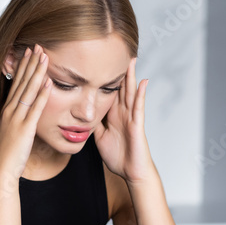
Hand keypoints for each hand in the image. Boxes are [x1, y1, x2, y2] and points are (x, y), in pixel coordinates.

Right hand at [0, 45, 52, 181]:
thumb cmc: (6, 154)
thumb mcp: (11, 132)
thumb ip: (17, 120)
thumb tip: (22, 113)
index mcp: (8, 111)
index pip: (16, 83)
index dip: (23, 67)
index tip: (28, 52)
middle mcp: (10, 111)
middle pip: (21, 82)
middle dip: (30, 63)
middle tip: (37, 45)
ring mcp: (17, 119)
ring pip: (28, 90)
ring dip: (37, 72)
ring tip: (44, 56)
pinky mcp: (24, 129)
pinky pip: (35, 108)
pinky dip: (42, 94)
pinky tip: (48, 82)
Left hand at [94, 57, 153, 182]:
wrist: (131, 173)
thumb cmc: (118, 157)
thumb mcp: (100, 137)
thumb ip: (94, 124)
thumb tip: (82, 115)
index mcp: (113, 115)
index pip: (108, 92)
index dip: (104, 77)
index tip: (98, 62)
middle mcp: (123, 113)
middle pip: (120, 87)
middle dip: (118, 70)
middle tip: (117, 51)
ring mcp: (131, 117)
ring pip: (130, 92)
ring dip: (131, 76)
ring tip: (132, 59)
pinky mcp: (137, 125)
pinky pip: (139, 107)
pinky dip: (141, 94)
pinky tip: (143, 82)